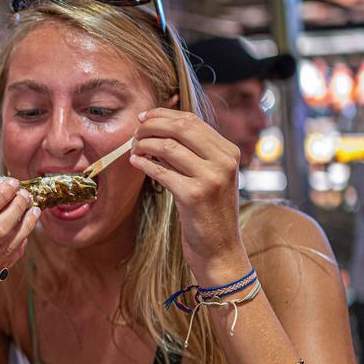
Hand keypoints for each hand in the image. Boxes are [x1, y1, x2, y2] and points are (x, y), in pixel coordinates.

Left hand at [129, 108, 247, 276]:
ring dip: (144, 144)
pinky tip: (135, 163)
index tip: (144, 117)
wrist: (220, 249)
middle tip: (134, 132)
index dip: (164, 115)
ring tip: (133, 149)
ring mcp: (211, 178)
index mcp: (230, 152)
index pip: (193, 120)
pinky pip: (161, 171)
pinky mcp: (194, 195)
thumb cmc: (209, 213)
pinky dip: (144, 164)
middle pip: (180, 128)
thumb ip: (194, 154)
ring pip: (168, 147)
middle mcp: (224, 161)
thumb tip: (158, 131)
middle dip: (151, 125)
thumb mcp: (211, 177)